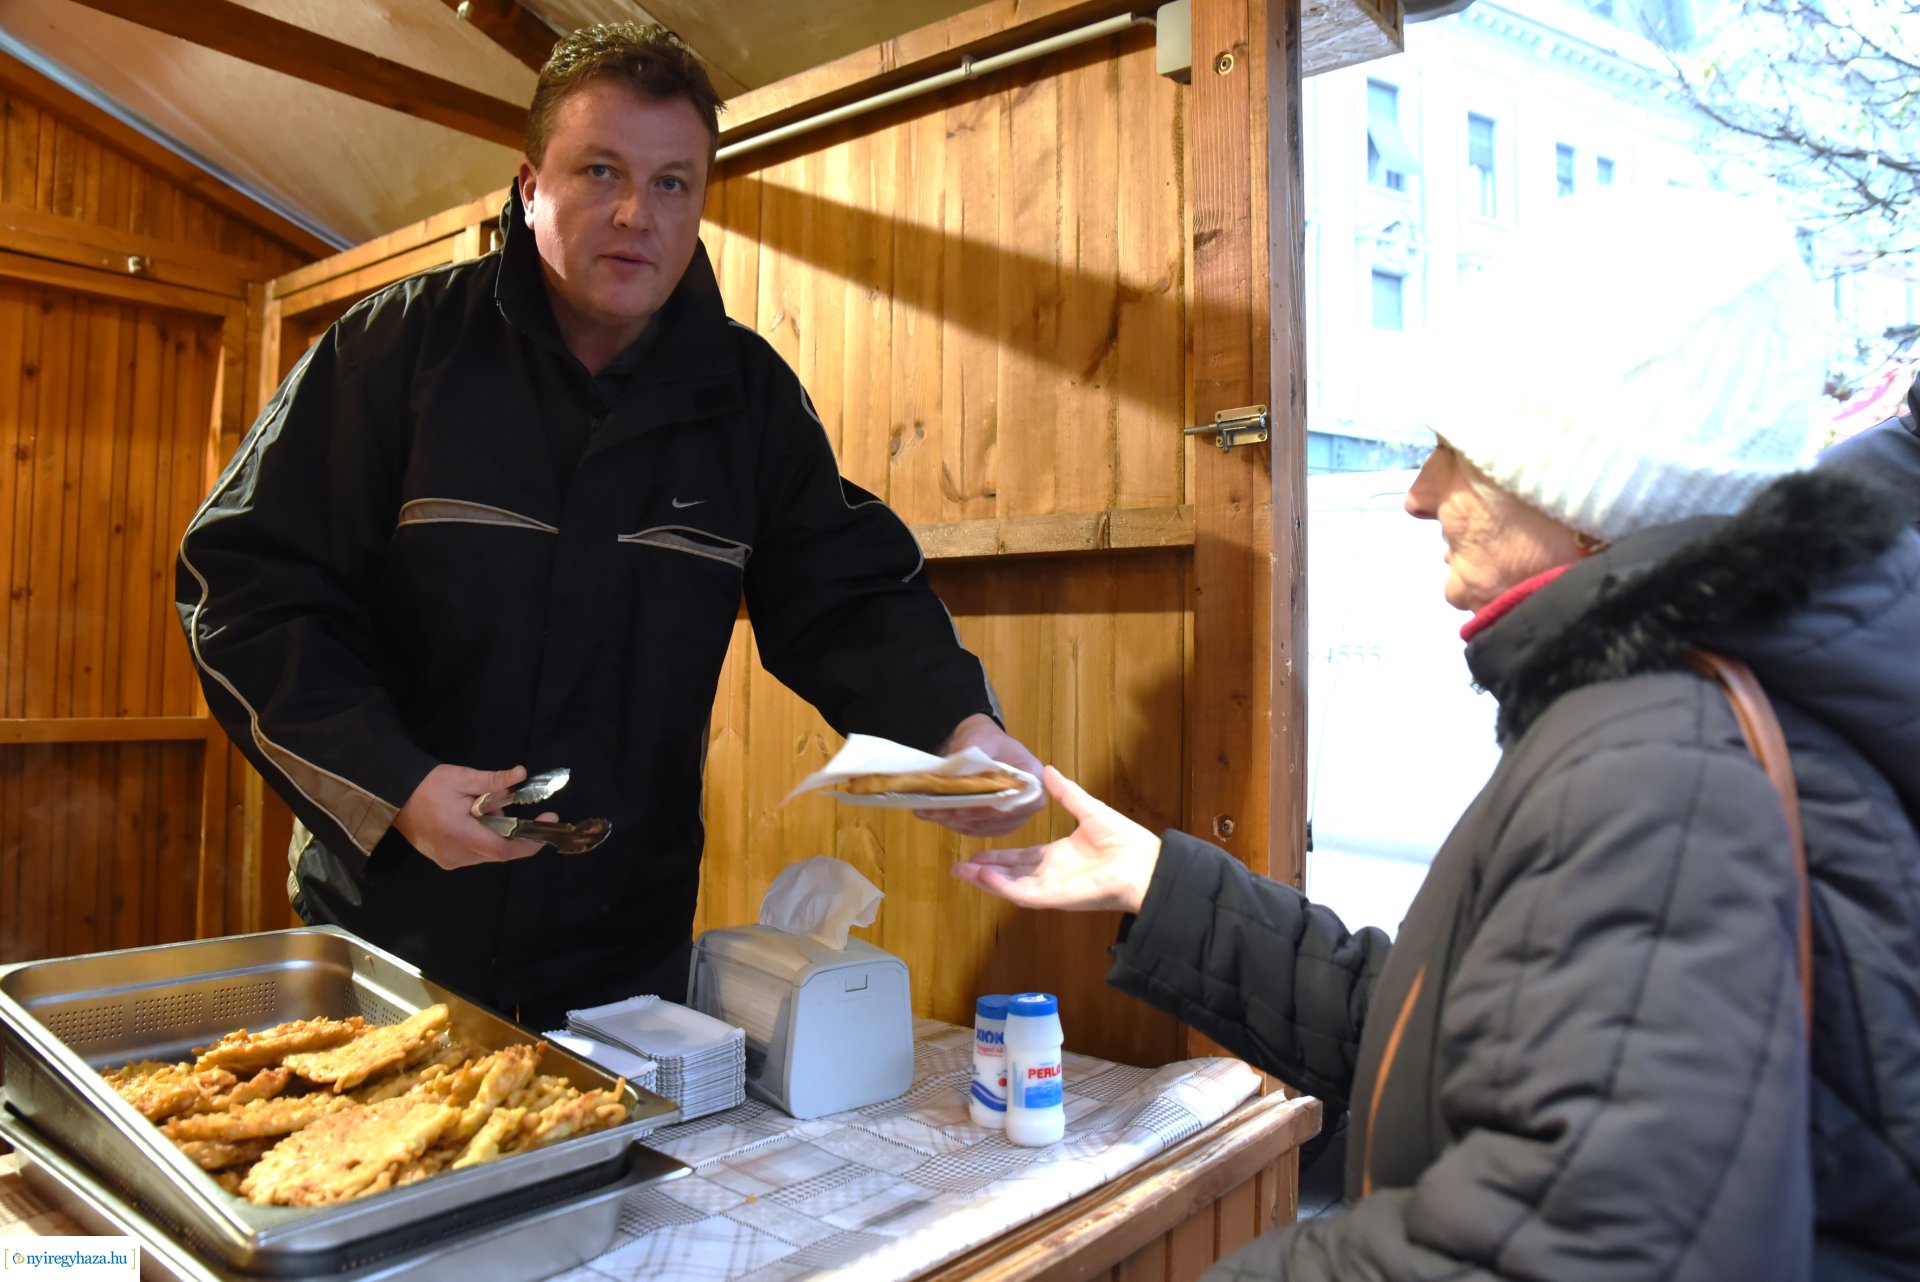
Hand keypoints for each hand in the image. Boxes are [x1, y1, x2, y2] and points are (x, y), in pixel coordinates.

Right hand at [393, 764, 557, 869]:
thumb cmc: (427, 785)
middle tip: (518, 809)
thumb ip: (494, 781)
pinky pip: (475, 854)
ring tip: (485, 807)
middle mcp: (456, 855)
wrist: (393, 797)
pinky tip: (475, 818)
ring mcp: (449, 861)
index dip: (529, 841)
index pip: (504, 849)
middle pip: (499, 852)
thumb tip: (521, 774)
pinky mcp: (445, 860)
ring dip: (497, 833)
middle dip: (514, 832)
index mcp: (460, 835)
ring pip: (488, 853)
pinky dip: (484, 837)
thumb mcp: (462, 778)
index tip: (547, 823)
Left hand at [915, 714, 1045, 836]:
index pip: (1018, 802)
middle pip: (1000, 819)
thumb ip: (972, 759)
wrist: (983, 744)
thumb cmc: (986, 739)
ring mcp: (1015, 815)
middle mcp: (1029, 801)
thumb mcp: (980, 740)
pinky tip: (937, 817)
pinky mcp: (998, 822)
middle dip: (967, 818)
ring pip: (987, 827)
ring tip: (931, 813)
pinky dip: (957, 825)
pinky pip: (979, 829)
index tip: (963, 810)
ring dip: (958, 823)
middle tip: (939, 812)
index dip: (991, 810)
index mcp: (1033, 777)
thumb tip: (955, 781)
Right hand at [949, 766, 1160, 912]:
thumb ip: (1067, 793)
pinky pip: (1025, 894)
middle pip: (1010, 874)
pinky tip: (985, 877)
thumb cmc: (1125, 840)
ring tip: (962, 872)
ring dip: (987, 881)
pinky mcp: (1058, 898)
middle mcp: (1053, 875)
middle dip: (983, 871)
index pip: (1021, 858)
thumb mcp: (1089, 809)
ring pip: (1011, 886)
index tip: (976, 853)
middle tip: (957, 867)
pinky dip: (1003, 887)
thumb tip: (1046, 769)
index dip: (998, 856)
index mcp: (1059, 857)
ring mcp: (1053, 888)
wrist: (1146, 864)